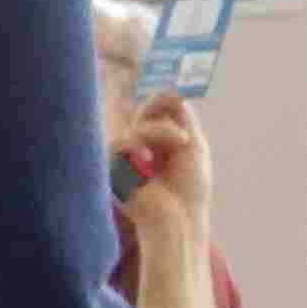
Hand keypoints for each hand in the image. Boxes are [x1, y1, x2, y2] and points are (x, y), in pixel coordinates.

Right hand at [119, 91, 212, 242]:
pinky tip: (152, 157)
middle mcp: (143, 146)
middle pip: (144, 111)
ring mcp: (127, 156)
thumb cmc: (190, 188)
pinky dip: (142, 142)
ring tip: (182, 143)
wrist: (178, 216)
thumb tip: (172, 91)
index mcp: (163, 141)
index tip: (179, 100)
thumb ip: (182, 118)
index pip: (157, 110)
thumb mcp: (193, 145)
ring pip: (137, 124)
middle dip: (162, 110)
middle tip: (177, 117)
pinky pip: (122, 141)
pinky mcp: (113, 167)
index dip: (165, 101)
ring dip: (162, 129)